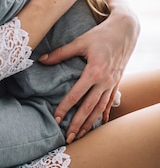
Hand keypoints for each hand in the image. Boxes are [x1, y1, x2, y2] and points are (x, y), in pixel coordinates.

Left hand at [40, 5, 139, 142]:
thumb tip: (40, 59)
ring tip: (81, 135)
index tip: (56, 118)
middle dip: (78, 124)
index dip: (65, 108)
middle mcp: (105, 81)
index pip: (76, 94)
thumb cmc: (100, 34)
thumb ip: (60, 53)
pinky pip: (110, 102)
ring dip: (90, 123)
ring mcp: (113, 83)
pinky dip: (104, 113)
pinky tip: (100, 123)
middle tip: (68, 137)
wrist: (125, 30)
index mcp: (94, 71)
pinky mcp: (117, 82)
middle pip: (89, 107)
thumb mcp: (80, 42)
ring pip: (100, 108)